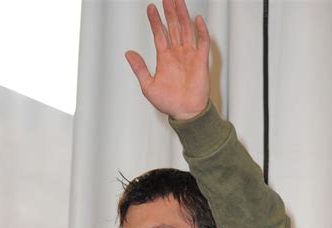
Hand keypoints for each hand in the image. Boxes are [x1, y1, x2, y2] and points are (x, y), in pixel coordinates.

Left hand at [126, 0, 210, 119]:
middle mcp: (177, 54)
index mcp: (165, 58)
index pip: (160, 34)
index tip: (150, 8)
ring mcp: (190, 55)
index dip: (155, 21)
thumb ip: (139, 68)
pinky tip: (197, 19)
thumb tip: (128, 53)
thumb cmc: (169, 103)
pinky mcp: (201, 61)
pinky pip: (202, 42)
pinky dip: (201, 31)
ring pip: (186, 29)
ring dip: (182, 14)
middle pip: (173, 27)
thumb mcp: (148, 86)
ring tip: (177, 0)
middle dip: (169, 11)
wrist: (185, 113)